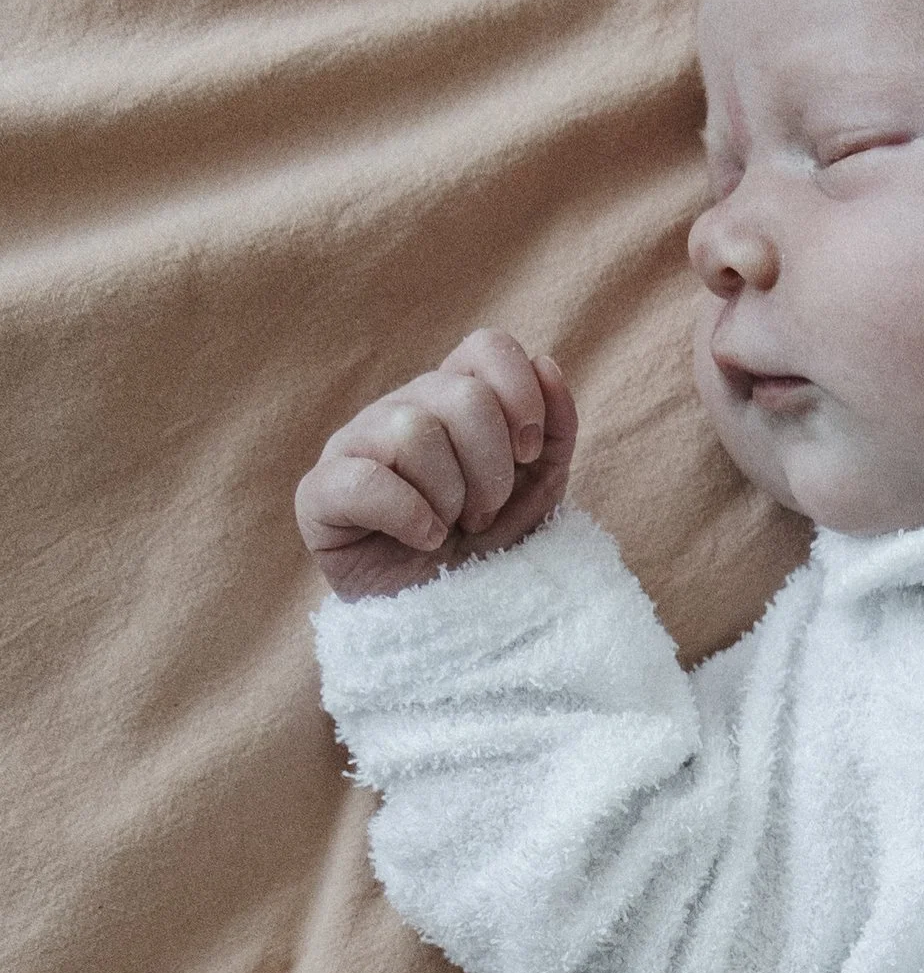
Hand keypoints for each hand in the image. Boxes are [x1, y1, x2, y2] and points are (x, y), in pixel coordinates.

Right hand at [296, 329, 579, 599]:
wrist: (454, 624)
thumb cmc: (493, 551)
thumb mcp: (542, 490)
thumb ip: (554, 429)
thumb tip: (546, 364)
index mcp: (452, 399)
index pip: (486, 347)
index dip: (520, 396)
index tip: (529, 453)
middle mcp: (402, 409)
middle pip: (462, 396)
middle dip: (492, 469)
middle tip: (484, 512)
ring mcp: (355, 446)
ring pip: (414, 431)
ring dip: (451, 497)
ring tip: (450, 528)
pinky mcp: (320, 493)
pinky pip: (363, 480)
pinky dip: (409, 516)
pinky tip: (423, 540)